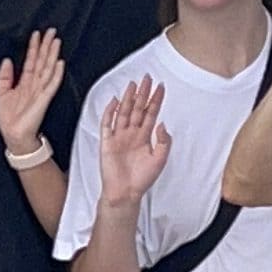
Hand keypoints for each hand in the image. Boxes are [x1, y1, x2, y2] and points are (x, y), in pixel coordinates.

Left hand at [0, 29, 65, 150]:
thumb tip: (6, 60)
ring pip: (48, 69)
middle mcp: (34, 85)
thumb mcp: (1, 93)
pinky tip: (59, 63)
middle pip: (42, 61)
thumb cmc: (8, 119)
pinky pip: (51, 85)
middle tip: (51, 31)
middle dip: (46, 46)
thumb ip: (5, 77)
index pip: (31, 61)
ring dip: (52, 55)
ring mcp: (40, 92)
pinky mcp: (43, 100)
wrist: (12, 136)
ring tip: (56, 41)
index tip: (37, 34)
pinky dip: (56, 74)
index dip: (33, 47)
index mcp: (25, 83)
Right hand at [96, 76, 171, 206]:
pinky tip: (115, 101)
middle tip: (147, 78)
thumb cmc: (142, 179)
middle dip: (143, 93)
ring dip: (128, 98)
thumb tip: (162, 123)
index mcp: (144, 137)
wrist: (126, 193)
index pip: (151, 113)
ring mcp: (119, 136)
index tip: (160, 87)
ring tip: (133, 84)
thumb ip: (164, 141)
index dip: (156, 100)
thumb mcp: (160, 159)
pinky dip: (110, 112)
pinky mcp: (107, 142)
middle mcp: (132, 134)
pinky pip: (107, 124)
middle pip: (138, 109)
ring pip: (124, 112)